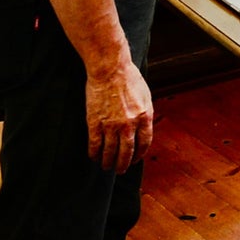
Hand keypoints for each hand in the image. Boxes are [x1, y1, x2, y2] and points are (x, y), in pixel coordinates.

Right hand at [84, 59, 153, 173]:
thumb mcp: (145, 96)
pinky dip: (94, 153)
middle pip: (127, 151)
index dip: (139, 154)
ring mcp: (111, 124)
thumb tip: (145, 127)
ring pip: (110, 151)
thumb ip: (145, 113)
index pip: (144, 143)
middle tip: (120, 170)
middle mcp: (129, 124)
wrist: (110, 69)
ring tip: (106, 167)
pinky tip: (94, 157)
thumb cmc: (129, 79)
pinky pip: (95, 144)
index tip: (135, 160)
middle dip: (124, 164)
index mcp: (145, 117)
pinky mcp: (95, 122)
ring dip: (108, 162)